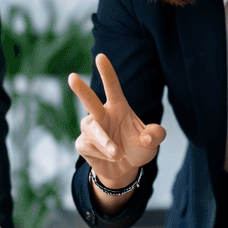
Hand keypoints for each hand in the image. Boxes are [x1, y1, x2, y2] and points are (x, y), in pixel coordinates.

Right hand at [69, 54, 165, 194]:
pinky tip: (111, 158)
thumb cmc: (137, 149)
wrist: (124, 170)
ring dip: (106, 143)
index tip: (101, 56)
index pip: (112, 87)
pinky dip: (104, 155)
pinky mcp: (83, 143)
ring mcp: (91, 129)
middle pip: (89, 100)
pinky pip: (90, 147)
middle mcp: (102, 114)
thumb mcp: (151, 143)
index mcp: (119, 107)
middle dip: (81, 89)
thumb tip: (148, 136)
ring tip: (118, 154)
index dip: (107, 72)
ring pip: (93, 130)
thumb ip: (156, 135)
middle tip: (72, 77)